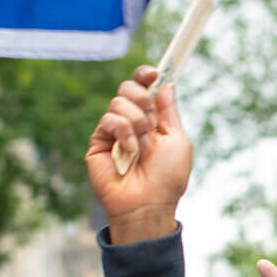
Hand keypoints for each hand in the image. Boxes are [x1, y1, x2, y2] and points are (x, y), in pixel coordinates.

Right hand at [86, 66, 194, 243]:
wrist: (148, 203)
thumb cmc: (167, 178)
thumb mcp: (178, 140)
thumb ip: (170, 111)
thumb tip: (165, 83)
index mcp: (152, 119)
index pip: (143, 87)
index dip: (146, 75)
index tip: (154, 73)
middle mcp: (131, 122)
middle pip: (128, 87)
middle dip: (142, 98)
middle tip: (150, 121)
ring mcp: (114, 131)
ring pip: (119, 102)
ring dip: (137, 123)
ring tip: (143, 147)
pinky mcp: (99, 141)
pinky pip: (109, 119)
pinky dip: (124, 133)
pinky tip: (130, 151)